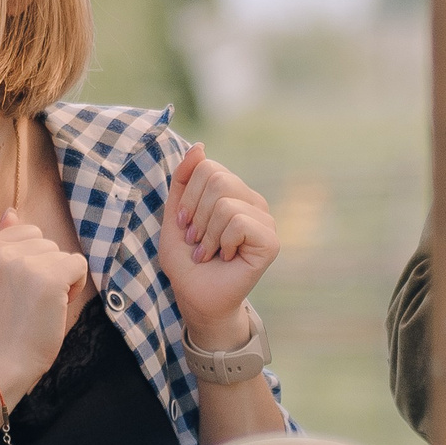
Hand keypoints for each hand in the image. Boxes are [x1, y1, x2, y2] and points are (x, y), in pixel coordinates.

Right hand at [0, 209, 88, 393]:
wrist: (3, 360)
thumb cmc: (1, 324)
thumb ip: (1, 243)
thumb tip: (12, 212)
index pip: (28, 233)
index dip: (31, 262)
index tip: (17, 290)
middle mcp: (1, 250)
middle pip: (48, 243)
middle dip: (47, 270)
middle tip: (29, 302)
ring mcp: (25, 263)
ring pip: (63, 255)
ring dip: (61, 280)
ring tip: (40, 306)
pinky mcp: (49, 277)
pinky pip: (79, 266)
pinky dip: (76, 286)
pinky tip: (57, 306)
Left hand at [158, 143, 278, 345]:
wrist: (196, 298)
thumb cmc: (186, 262)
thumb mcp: (175, 215)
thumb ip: (184, 180)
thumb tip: (199, 146)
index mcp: (233, 192)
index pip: (207, 166)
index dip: (188, 197)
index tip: (185, 226)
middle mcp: (252, 202)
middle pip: (216, 178)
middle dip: (195, 214)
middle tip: (196, 240)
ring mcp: (265, 220)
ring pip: (225, 201)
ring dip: (206, 233)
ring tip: (209, 252)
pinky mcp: (270, 240)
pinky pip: (237, 221)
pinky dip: (221, 242)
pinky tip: (226, 257)